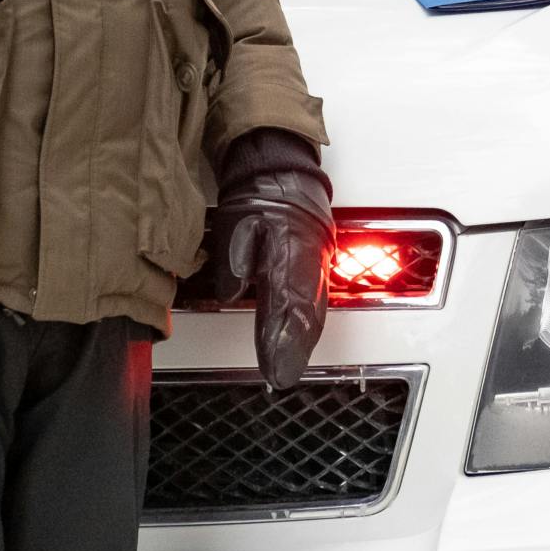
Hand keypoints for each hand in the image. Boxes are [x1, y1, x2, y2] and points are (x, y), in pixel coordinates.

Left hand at [214, 168, 335, 390]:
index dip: (280, 338)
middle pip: (306, 313)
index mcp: (290, 248)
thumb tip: (232, 290)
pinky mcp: (317, 268)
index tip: (274, 366)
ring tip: (289, 369)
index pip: (286, 301)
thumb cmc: (260, 194)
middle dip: (294, 348)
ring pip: (314, 311)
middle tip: (282, 376)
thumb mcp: (237, 219)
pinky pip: (316, 304)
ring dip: (303, 342)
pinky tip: (301, 344)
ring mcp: (317, 265)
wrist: (285, 174)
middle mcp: (309, 260)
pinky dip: (308, 328)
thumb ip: (234, 258)